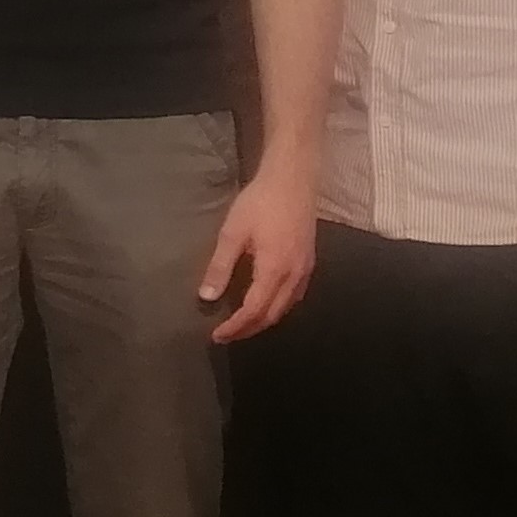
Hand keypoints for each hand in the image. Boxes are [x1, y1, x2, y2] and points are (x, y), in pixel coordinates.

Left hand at [200, 164, 314, 341]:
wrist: (293, 180)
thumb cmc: (259, 203)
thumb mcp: (232, 233)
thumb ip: (220, 267)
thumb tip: (207, 297)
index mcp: (275, 270)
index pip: (254, 311)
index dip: (235, 327)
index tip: (216, 336)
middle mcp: (295, 275)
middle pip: (273, 315)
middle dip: (249, 329)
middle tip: (226, 336)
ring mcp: (306, 269)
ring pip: (286, 307)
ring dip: (264, 320)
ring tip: (242, 325)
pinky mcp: (309, 261)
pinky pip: (295, 295)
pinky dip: (278, 307)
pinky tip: (265, 304)